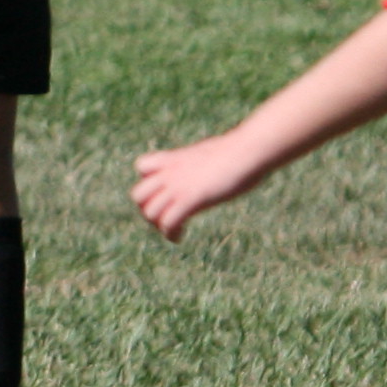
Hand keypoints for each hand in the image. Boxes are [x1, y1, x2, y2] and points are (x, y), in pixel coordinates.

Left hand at [131, 131, 269, 241]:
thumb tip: (219, 157)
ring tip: (174, 229)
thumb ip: (206, 159)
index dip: (148, 182)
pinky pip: (168, 222)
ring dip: (158, 225)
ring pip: (149, 212)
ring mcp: (179, 186)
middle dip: (147, 209)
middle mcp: (171, 172)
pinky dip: (170, 234)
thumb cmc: (241, 150)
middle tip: (166, 217)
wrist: (248, 150)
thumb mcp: (216, 152)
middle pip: (137, 195)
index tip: (164, 193)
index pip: (142, 166)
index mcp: (175, 159)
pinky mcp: (191, 199)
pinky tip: (179, 237)